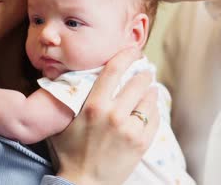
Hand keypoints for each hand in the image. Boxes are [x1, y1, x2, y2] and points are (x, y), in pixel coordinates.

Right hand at [49, 48, 159, 184]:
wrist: (83, 184)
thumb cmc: (70, 152)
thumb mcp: (65, 122)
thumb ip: (72, 99)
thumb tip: (74, 76)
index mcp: (93, 106)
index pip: (113, 70)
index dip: (126, 55)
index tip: (133, 49)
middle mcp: (113, 114)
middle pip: (138, 81)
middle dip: (143, 73)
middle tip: (145, 71)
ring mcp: (130, 129)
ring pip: (149, 98)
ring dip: (150, 91)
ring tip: (148, 91)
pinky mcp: (142, 143)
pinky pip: (155, 118)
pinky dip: (153, 111)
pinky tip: (148, 110)